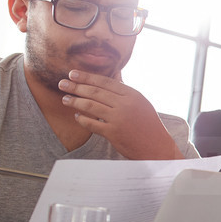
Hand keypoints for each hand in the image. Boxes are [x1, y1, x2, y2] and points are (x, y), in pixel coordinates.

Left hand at [58, 70, 182, 159]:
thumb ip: (126, 92)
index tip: (73, 74)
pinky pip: (92, 123)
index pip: (105, 82)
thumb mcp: (142, 103)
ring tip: (65, 99)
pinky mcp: (113, 133)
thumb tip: (115, 77)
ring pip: (90, 106)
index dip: (87, 77)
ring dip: (75, 102)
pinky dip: (82, 119)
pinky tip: (77, 116)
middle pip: (95, 92)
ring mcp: (119, 119)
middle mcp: (125, 105)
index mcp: (133, 95)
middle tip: (62, 84)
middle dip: (76, 87)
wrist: (157, 147)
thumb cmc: (149, 125)